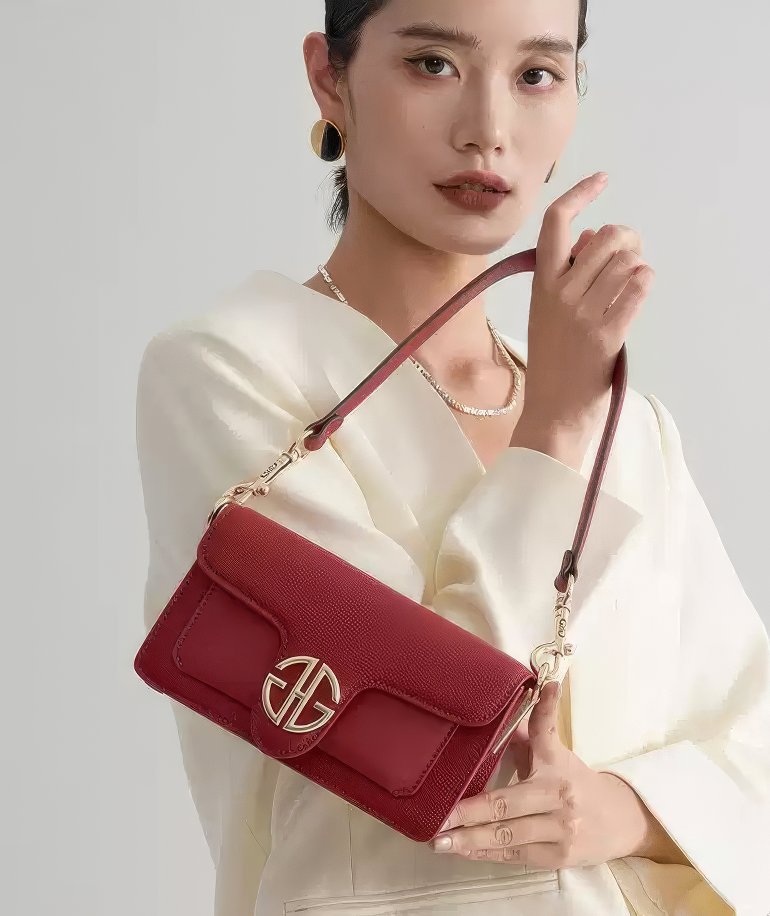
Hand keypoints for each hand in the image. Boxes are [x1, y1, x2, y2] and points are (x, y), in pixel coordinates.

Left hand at [430, 682, 652, 868]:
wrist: (621, 819)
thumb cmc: (576, 781)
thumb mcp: (556, 753)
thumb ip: (531, 734)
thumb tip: (503, 711)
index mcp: (556, 764)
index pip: (542, 734)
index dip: (530, 721)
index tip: (525, 703)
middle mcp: (559, 797)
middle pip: (509, 804)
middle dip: (471, 812)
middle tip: (441, 816)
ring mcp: (560, 831)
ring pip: (509, 836)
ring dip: (472, 840)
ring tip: (441, 841)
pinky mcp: (558, 858)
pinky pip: (516, 855)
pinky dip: (488, 853)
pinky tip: (464, 852)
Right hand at [522, 173, 655, 435]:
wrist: (552, 412)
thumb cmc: (553, 361)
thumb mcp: (548, 312)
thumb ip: (566, 273)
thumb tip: (593, 238)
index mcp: (541, 284)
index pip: (555, 223)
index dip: (580, 193)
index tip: (602, 180)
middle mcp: (561, 294)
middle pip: (606, 236)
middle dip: (625, 239)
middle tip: (626, 256)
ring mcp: (584, 314)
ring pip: (628, 259)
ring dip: (636, 265)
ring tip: (628, 283)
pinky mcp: (608, 333)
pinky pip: (639, 285)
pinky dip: (644, 282)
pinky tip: (636, 293)